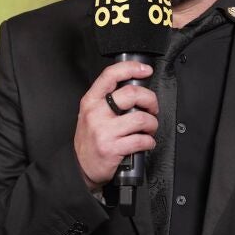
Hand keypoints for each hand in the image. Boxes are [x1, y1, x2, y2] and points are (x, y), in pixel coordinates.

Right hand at [73, 61, 158, 189]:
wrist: (81, 166)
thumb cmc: (90, 139)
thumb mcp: (90, 113)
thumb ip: (107, 99)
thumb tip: (135, 87)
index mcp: (91, 101)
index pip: (110, 75)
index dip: (131, 68)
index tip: (145, 70)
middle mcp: (96, 113)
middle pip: (132, 94)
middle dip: (150, 100)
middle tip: (152, 107)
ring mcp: (104, 131)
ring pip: (141, 118)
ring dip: (152, 124)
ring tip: (149, 128)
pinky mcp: (112, 148)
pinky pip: (141, 140)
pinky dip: (149, 141)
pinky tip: (146, 142)